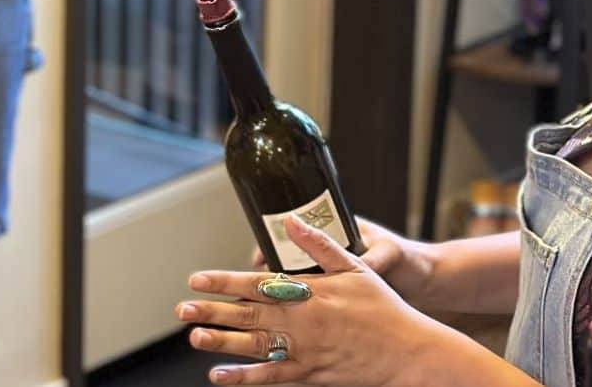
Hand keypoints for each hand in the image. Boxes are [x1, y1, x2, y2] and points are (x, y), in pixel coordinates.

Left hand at [177, 217, 451, 385]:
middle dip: (212, 310)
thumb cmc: (383, 308)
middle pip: (248, 314)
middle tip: (181, 308)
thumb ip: (318, 245)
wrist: (409, 352)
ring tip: (193, 335)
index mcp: (309, 292)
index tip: (197, 278)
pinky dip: (244, 377)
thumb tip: (289, 221)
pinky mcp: (310, 373)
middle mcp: (301, 321)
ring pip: (254, 344)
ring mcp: (304, 350)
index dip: (224, 281)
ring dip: (221, 341)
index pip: (256, 283)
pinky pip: (271, 376)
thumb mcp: (354, 267)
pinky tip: (219, 376)